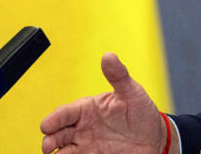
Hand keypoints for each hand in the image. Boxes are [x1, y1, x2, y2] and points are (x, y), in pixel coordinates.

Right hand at [40, 53, 168, 153]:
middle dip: (50, 140)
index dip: (54, 119)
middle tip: (48, 146)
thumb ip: (119, 76)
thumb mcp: (132, 92)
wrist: (154, 137)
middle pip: (59, 134)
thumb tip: (108, 56)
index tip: (46, 126)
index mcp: (88, 109)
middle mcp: (83, 128)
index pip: (66, 113)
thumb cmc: (140, 111)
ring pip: (65, 151)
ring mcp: (87, 145)